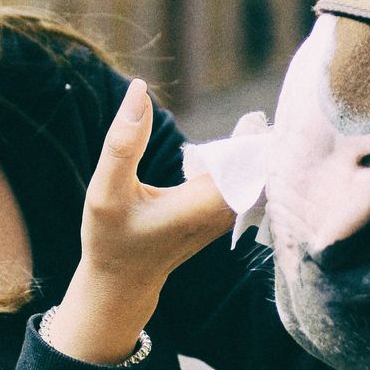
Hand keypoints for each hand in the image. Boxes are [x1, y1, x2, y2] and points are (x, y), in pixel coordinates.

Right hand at [42, 79, 233, 365]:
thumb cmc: (110, 237)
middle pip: (261, 167)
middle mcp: (224, 213)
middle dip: (264, 139)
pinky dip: (246, 159)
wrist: (122, 280)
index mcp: (203, 206)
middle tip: (259, 112)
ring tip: (253, 121)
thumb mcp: (106, 191)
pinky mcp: (222, 214)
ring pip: (257, 174)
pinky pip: (247, 180)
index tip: (258, 115)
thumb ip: (123, 142)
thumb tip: (139, 89)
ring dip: (256, 148)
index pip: (252, 163)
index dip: (260, 138)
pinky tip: (244, 139)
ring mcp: (227, 216)